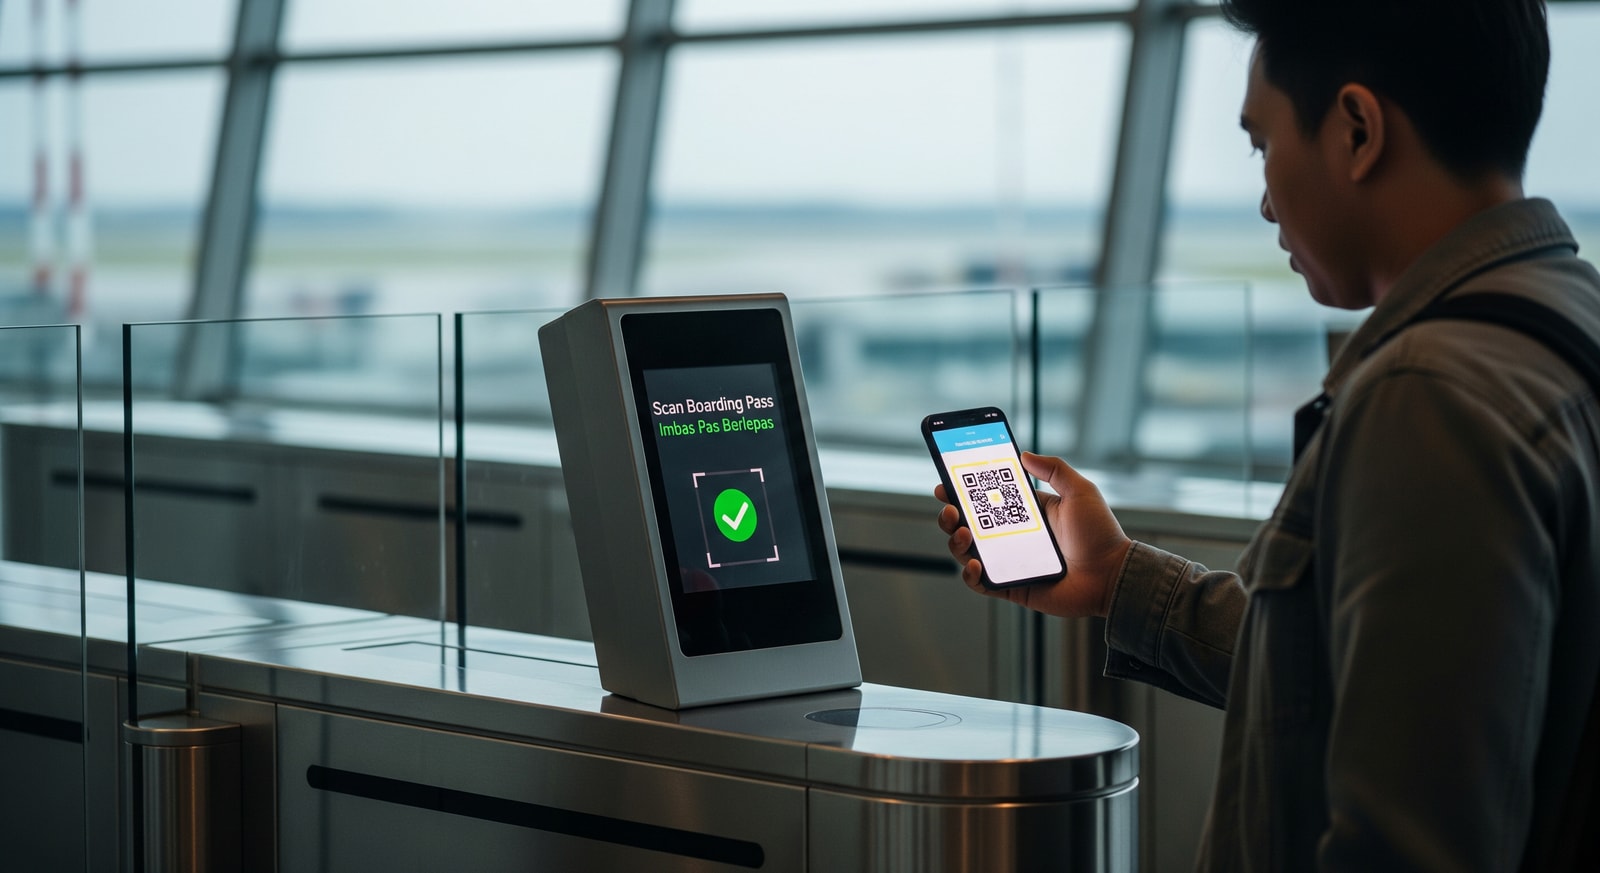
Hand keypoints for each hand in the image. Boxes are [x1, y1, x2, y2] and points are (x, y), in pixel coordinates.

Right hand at [935, 452, 1131, 618]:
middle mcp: (1013, 537)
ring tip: (960, 532)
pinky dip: (969, 574)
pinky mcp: (1012, 588)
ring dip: (955, 541)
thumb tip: (1024, 454)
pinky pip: (981, 583)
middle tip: (949, 507)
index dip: (963, 492)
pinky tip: (973, 562)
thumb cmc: (1101, 535)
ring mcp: (1010, 563)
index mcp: (1026, 514)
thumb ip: (1054, 469)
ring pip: (968, 552)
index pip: (987, 500)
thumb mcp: (1080, 491)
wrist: (1113, 575)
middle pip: (969, 525)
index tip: (946, 482)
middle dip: (951, 515)